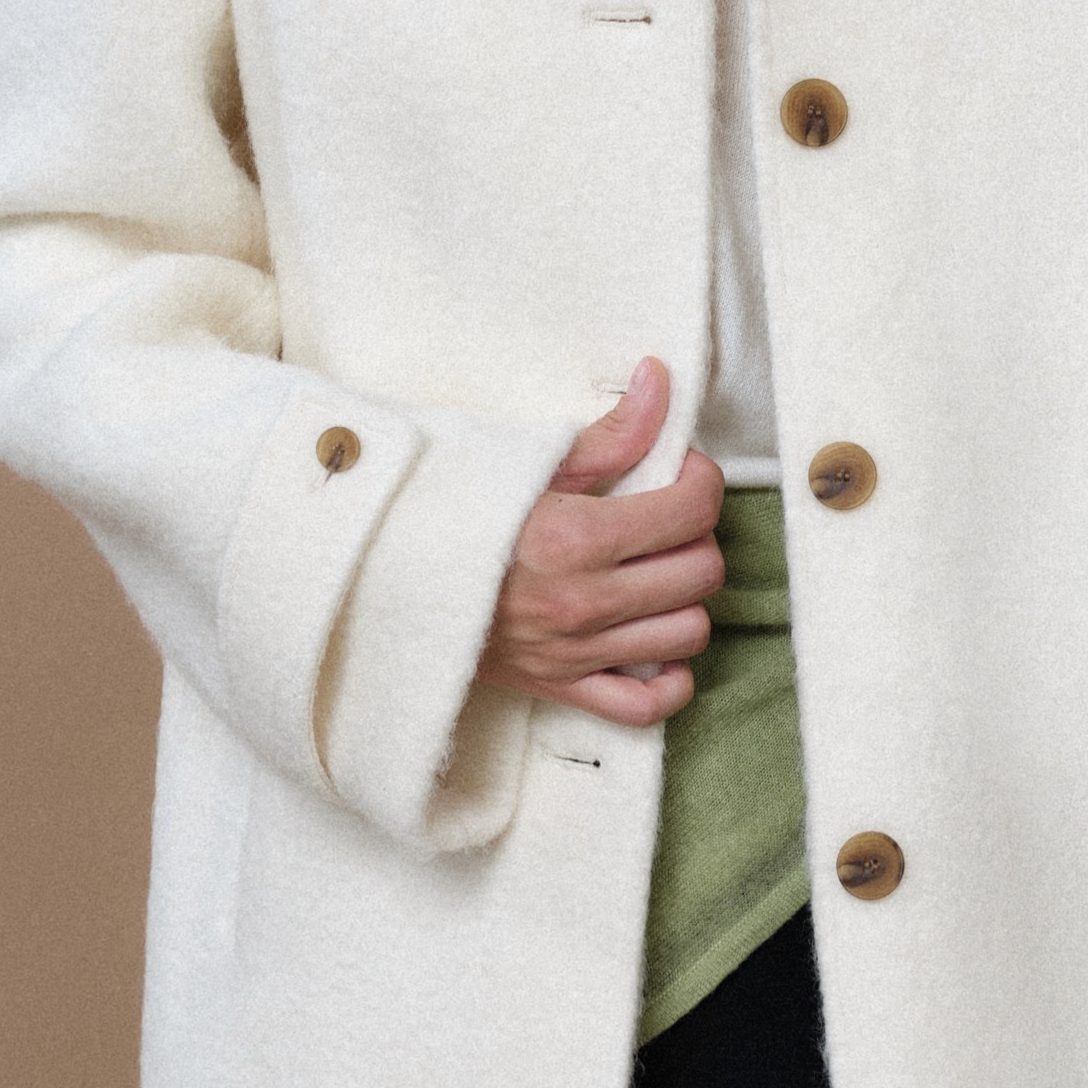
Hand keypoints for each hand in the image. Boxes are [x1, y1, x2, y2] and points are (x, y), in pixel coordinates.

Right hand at [474, 357, 724, 728]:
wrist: (385, 576)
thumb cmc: (453, 511)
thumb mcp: (530, 462)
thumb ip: (609, 432)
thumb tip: (661, 381)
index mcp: (578, 537)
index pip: (693, 510)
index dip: (701, 482)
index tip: (682, 472)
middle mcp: (584, 602)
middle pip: (701, 572)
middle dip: (696, 537)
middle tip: (666, 519)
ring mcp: (575, 652)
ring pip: (689, 634)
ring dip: (684, 599)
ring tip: (657, 572)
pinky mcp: (559, 686)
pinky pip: (645, 706)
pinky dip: (667, 678)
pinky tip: (655, 642)